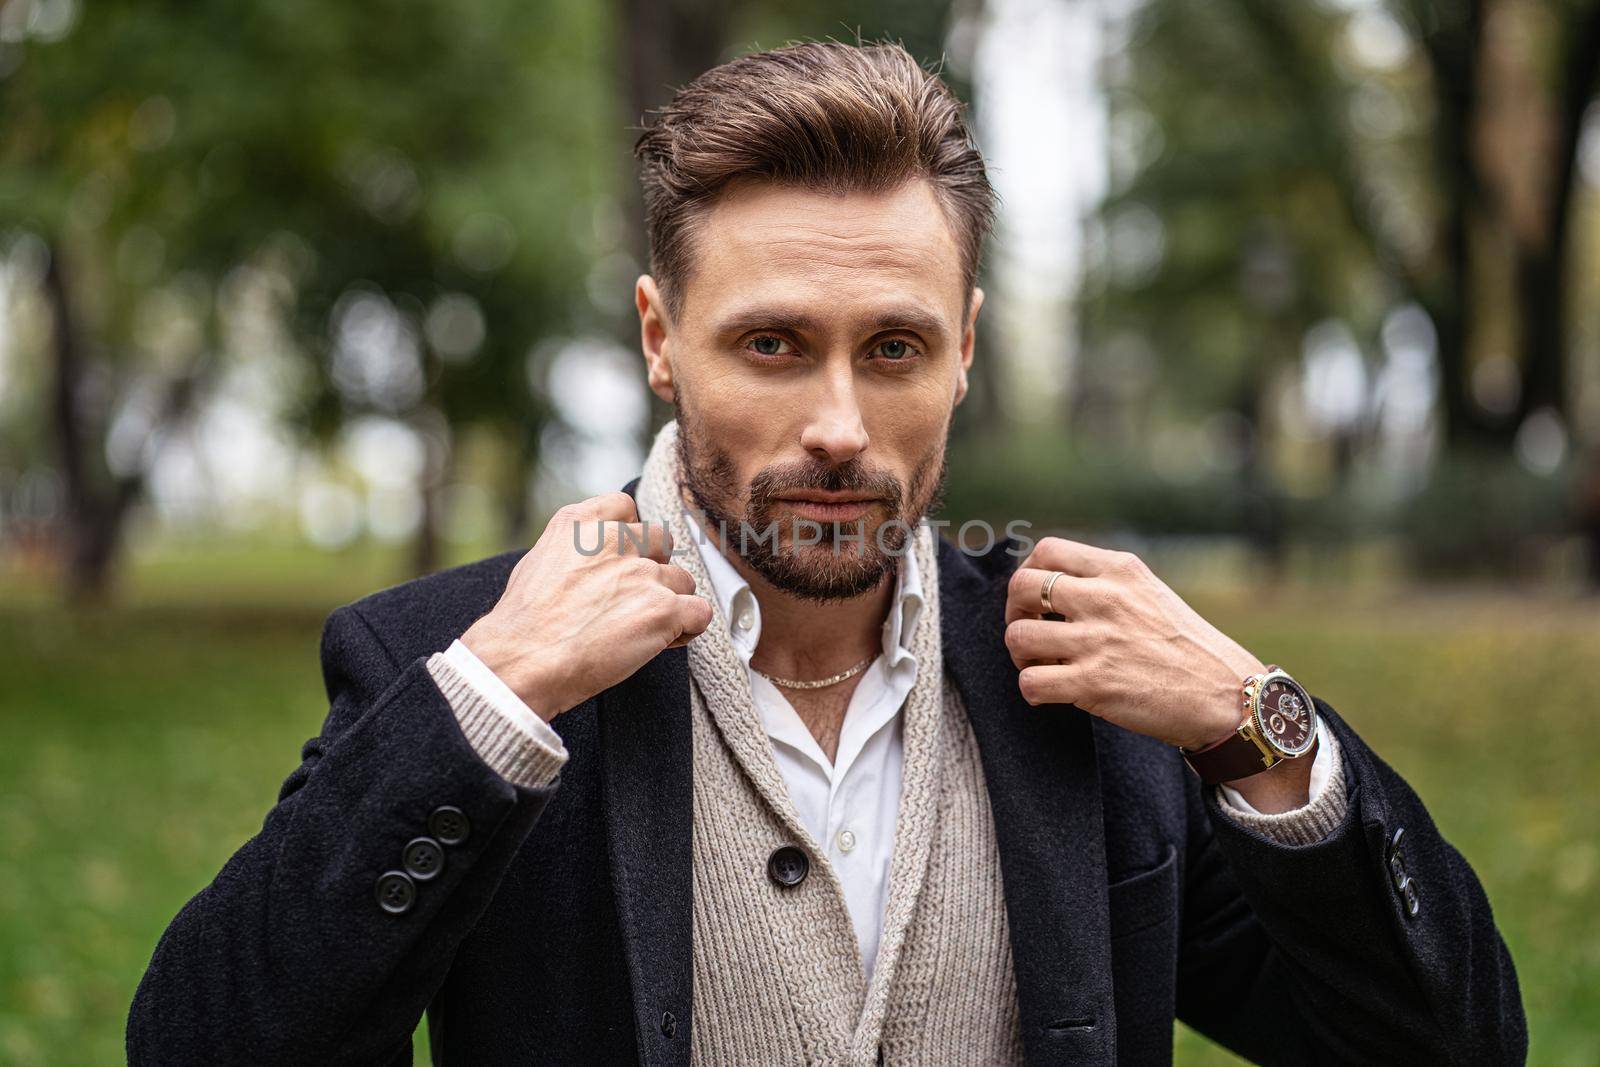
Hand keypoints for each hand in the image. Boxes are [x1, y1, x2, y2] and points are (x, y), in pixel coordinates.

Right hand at [461, 492, 712, 721]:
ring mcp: (641, 573)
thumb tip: (590, 558)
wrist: (521, 663)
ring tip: (642, 630)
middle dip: (652, 570)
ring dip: (669, 603)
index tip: (622, 561)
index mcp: (579, 524)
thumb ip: (573, 549)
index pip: (625, 508)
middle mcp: (615, 540)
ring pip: (683, 580)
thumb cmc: (523, 625)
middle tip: (631, 602)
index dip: (630, 536)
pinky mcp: (662, 609)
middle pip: (661, 542)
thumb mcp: (538, 563)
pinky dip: (689, 628)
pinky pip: (699, 612)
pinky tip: (665, 641)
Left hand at [1002, 537, 1266, 750]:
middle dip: (1014, 612)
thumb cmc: (1187, 647)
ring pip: (1018, 636)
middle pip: (1021, 586)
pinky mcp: (1093, 684)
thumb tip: (1052, 585)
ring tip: (1040, 664)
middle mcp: (1106, 599)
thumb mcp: (1150, 593)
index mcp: (1120, 570)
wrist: (1226, 696)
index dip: (1028, 572)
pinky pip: (1030, 682)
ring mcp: (1098, 641)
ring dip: (1020, 654)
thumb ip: (1106, 582)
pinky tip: (1049, 692)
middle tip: (1029, 631)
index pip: (1047, 550)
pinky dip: (1031, 690)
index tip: (1036, 598)